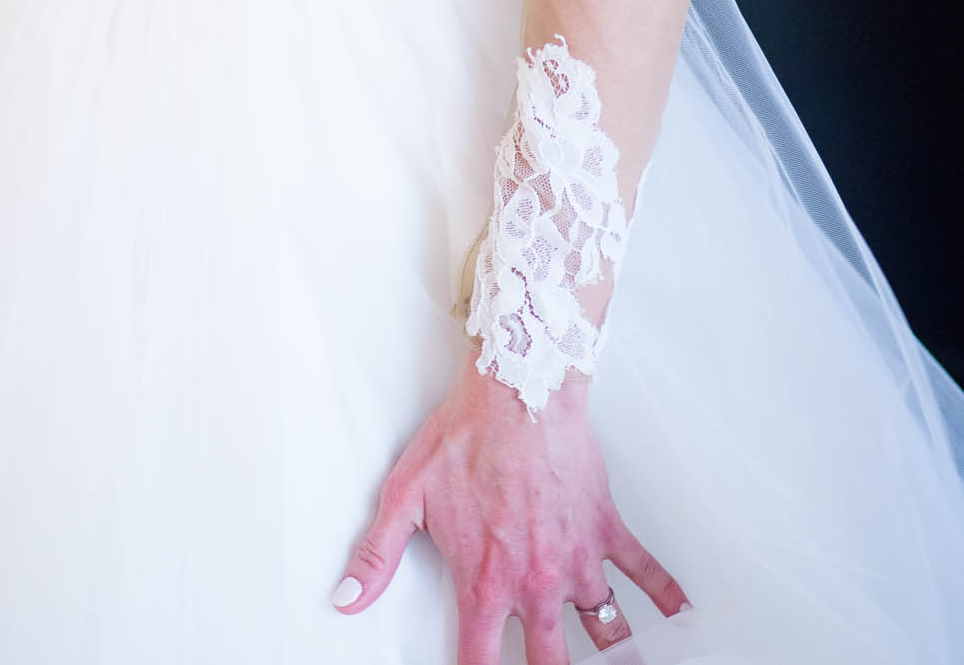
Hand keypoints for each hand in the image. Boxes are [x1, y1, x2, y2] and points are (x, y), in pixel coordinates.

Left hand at [334, 349, 688, 662]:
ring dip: (616, 651)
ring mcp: (577, 558)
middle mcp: (537, 581)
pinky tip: (680, 612)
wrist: (518, 389)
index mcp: (486, 581)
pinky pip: (645, 570)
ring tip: (625, 663)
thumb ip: (376, 555)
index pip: (480, 661)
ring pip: (606, 628)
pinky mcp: (605, 529)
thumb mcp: (405, 495)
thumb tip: (346, 599)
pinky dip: (665, 593)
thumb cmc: (464, 435)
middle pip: (551, 661)